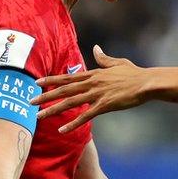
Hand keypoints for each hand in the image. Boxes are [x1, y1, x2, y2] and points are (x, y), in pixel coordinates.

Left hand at [32, 45, 146, 132]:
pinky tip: (62, 130)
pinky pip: (85, 116)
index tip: (37, 83)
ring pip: (70, 102)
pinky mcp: (104, 105)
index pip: (68, 77)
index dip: (51, 80)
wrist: (147, 83)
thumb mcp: (118, 63)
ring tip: (39, 116)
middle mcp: (92, 83)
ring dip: (53, 110)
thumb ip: (104, 58)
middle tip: (30, 102)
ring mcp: (97, 94)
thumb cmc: (135, 73)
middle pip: (64, 90)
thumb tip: (96, 48)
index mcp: (94, 74)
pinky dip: (73, 123)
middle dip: (46, 96)